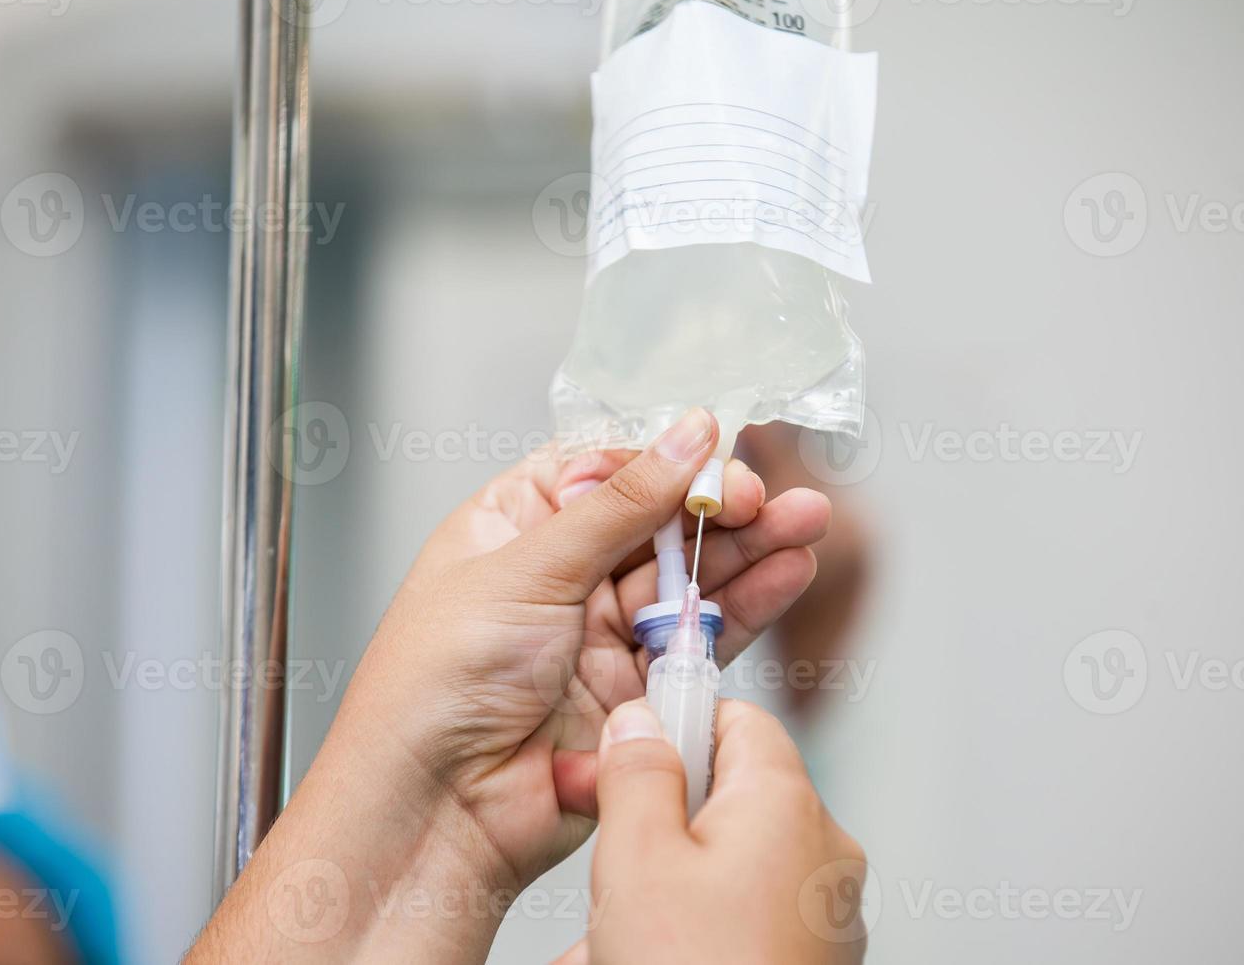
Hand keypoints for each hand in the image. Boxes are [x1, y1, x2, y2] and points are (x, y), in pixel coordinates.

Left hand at [191, 409, 831, 962]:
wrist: (436, 809)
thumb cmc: (437, 682)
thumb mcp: (528, 568)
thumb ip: (620, 505)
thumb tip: (686, 434)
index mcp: (514, 523)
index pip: (606, 469)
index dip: (666, 460)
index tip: (719, 454)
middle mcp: (560, 573)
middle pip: (659, 522)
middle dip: (722, 506)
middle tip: (778, 498)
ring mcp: (599, 633)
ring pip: (689, 578)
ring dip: (749, 552)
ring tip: (806, 526)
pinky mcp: (636, 689)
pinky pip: (701, 640)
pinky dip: (746, 609)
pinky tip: (786, 575)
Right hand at [559, 699, 869, 964]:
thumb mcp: (638, 861)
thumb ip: (638, 773)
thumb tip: (641, 720)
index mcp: (788, 804)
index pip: (737, 718)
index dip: (674, 726)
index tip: (625, 754)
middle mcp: (821, 852)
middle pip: (722, 803)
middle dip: (652, 834)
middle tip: (606, 877)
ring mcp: (823, 915)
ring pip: (721, 873)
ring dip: (660, 896)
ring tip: (609, 947)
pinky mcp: (811, 961)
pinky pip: (739, 923)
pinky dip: (691, 935)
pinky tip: (638, 962)